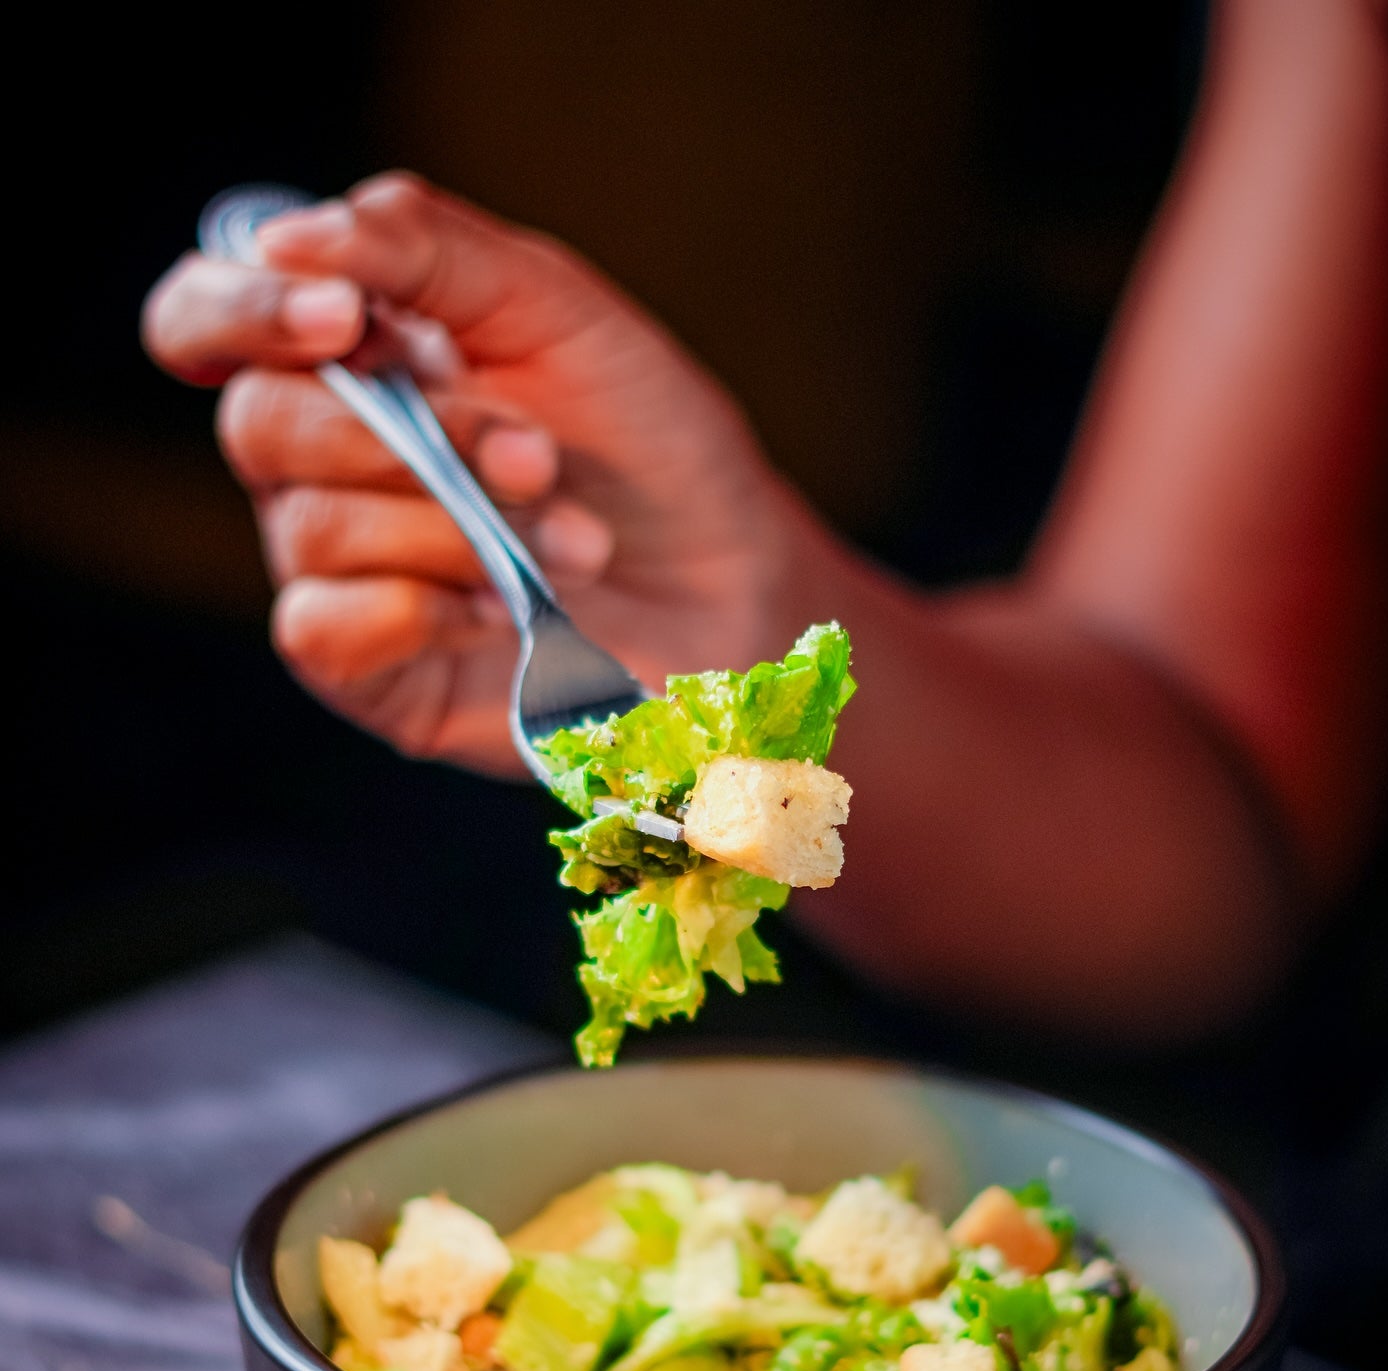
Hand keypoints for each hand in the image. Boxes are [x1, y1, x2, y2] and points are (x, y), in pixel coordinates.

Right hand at [142, 173, 804, 774]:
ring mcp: (344, 573)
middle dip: (414, 436)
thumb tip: (286, 236)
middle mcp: (324, 466)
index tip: (343, 318)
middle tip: (543, 459)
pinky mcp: (374, 672)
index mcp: (350, 361)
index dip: (240, 311)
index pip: (208, 320)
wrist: (735, 583)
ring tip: (572, 542)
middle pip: (259, 425)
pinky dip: (416, 609)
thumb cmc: (648, 443)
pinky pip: (322, 630)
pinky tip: (504, 612)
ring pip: (311, 530)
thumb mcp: (557, 310)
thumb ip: (426, 248)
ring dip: (454, 527)